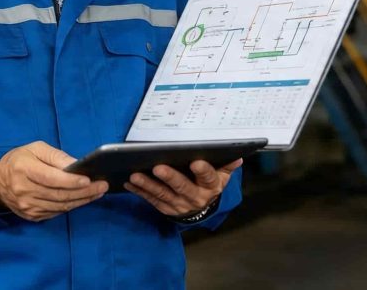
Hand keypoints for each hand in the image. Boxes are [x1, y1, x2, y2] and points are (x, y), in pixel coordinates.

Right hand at [0, 141, 108, 221]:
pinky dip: (71, 206)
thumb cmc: (19, 160)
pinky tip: (82, 199)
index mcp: (23, 169)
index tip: (89, 179)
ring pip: (60, 206)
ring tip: (98, 192)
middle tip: (102, 186)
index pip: (51, 178)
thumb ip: (56, 156)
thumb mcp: (35, 148)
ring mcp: (27, 206)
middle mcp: (24, 191)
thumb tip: (76, 165)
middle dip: (84, 191)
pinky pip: (56, 212)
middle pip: (59, 195)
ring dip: (82, 200)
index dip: (71, 181)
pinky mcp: (31, 216)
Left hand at [125, 159, 241, 217]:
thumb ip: (226, 165)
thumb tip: (237, 156)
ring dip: (148, 185)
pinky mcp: (166, 209)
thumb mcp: (221, 176)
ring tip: (135, 175)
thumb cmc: (209, 184)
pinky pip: (151, 200)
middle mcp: (195, 197)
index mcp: (210, 186)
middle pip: (182, 187)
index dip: (202, 171)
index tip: (196, 162)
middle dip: (170, 178)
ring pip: (163, 194)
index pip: (208, 177)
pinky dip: (139, 192)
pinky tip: (128, 183)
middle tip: (157, 167)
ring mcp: (179, 204)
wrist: (202, 209)